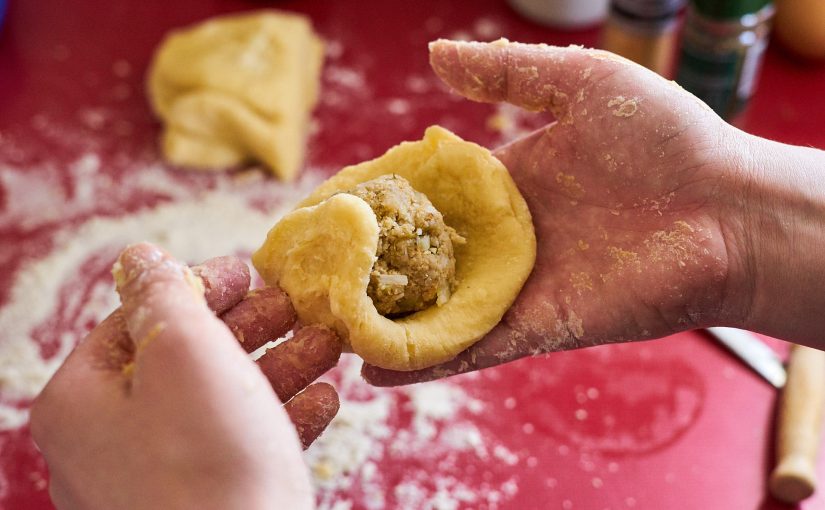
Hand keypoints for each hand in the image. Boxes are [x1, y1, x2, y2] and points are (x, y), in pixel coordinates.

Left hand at [31, 243, 341, 509]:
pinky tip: (323, 402)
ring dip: (278, 369)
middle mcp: (108, 443)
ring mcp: (154, 482)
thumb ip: (165, 294)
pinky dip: (280, 419)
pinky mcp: (202, 506)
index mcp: (82, 400)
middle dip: (251, 330)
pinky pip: (239, 449)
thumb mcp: (184, 351)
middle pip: (184, 361)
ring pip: (219, 404)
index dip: (199, 287)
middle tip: (297, 309)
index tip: (251, 271)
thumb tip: (141, 257)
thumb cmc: (206, 461)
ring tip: (328, 348)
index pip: (137, 319)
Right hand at [364, 39, 755, 384]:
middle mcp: (505, 238)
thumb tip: (433, 57)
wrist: (731, 210)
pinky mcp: (538, 326)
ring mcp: (518, 285)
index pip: (427, 194)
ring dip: (385, 318)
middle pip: (422, 255)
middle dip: (370, 264)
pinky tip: (376, 367)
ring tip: (326, 327)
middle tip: (309, 273)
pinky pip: (472, 348)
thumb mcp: (583, 82)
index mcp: (508, 183)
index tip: (328, 208)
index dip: (379, 200)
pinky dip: (427, 361)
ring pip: (437, 307)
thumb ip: (507, 71)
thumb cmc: (668, 139)